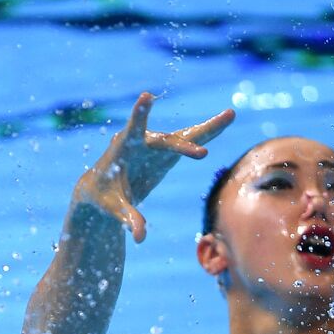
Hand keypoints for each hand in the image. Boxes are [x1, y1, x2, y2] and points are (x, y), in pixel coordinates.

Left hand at [74, 93, 235, 242]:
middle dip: (182, 147)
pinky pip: (190, 140)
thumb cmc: (104, 197)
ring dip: (207, 128)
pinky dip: (208, 132)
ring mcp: (157, 145)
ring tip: (229, 116)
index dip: (140, 114)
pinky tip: (227, 119)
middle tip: (201, 154)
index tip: (147, 96)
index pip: (133, 131)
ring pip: (184, 136)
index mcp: (123, 149)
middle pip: (166, 141)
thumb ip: (128, 219)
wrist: (103, 189)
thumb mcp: (114, 209)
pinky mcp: (168, 151)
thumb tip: (139, 237)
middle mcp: (143, 142)